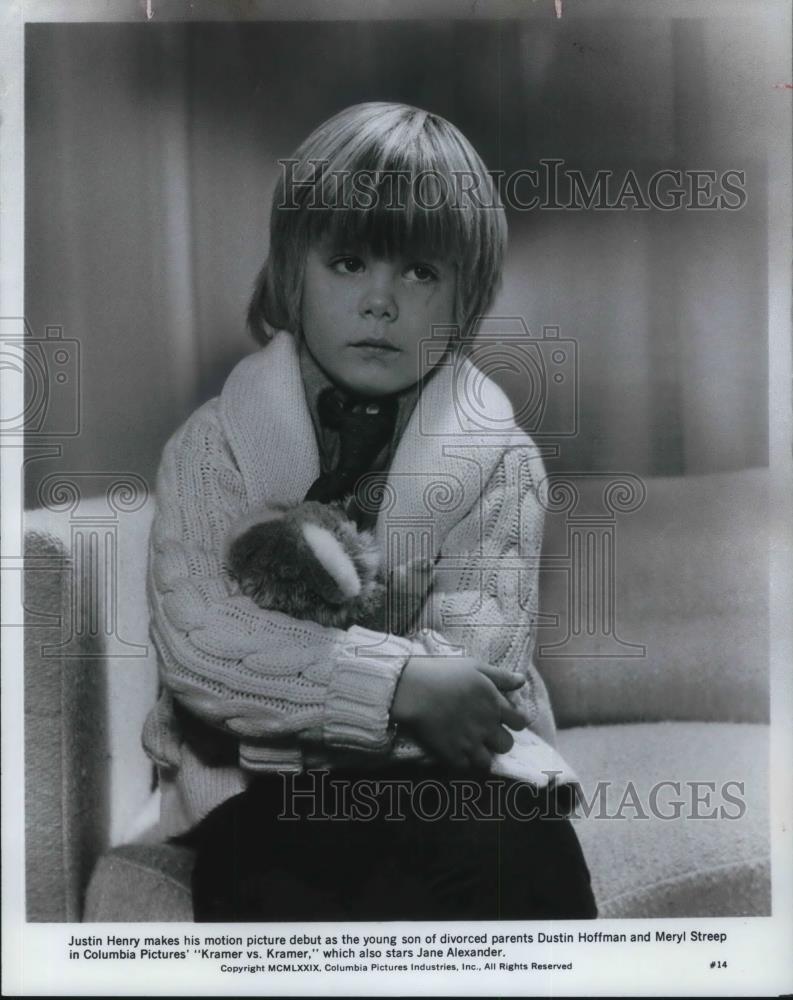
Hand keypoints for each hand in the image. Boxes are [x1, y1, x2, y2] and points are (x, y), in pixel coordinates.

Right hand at [391, 654, 526, 769]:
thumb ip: (501, 676)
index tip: (506, 720)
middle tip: (486, 733)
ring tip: (471, 747)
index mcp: (495, 704)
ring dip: (482, 755)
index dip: (515, 722)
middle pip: (506, 745)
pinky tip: (456, 752)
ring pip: (488, 761)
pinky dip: (463, 762)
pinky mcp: (452, 755)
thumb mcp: (475, 667)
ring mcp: (469, 743)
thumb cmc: (443, 673)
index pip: (519, 722)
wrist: (412, 690)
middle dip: (499, 740)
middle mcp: (486, 726)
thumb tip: (522, 681)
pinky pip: (465, 768)